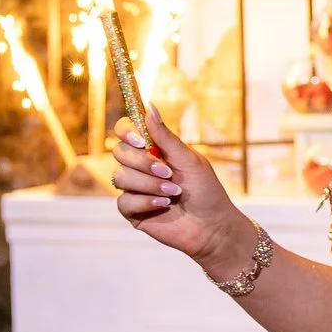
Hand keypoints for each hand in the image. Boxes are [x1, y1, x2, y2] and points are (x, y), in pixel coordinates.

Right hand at [111, 109, 253, 277]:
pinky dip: (146, 201)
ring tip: (173, 192)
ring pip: (121, 176)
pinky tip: (164, 204)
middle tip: (169, 172)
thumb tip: (150, 106)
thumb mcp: (188, 160)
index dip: (127, 132)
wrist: (212, 225)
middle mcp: (139, 167)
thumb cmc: (205, 190)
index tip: (141, 141)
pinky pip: (123, 201)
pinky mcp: (132, 210)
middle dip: (144, 162)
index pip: (126, 131)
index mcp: (153, 150)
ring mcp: (134, 188)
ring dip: (149, 184)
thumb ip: (166, 136)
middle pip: (119, 152)